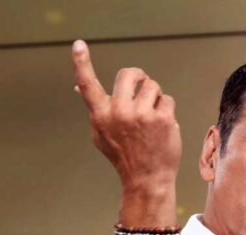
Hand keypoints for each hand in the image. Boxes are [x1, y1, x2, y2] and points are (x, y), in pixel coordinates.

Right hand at [71, 39, 180, 192]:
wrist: (147, 178)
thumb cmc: (124, 156)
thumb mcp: (101, 135)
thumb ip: (95, 109)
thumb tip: (78, 88)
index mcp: (101, 115)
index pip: (87, 85)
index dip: (81, 63)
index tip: (78, 45)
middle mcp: (119, 112)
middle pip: (129, 74)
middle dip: (139, 77)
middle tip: (142, 87)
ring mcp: (142, 115)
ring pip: (152, 85)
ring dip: (154, 96)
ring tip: (152, 115)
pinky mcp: (163, 119)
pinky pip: (167, 99)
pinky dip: (166, 109)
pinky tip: (163, 125)